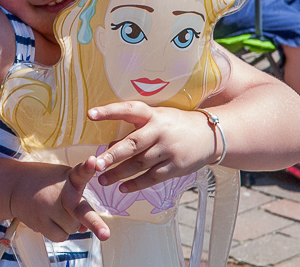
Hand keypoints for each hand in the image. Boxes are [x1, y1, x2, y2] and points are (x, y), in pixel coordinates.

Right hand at [10, 157, 109, 241]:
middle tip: (105, 234)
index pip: (80, 172)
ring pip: (73, 228)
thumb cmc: (47, 183)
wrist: (14, 185)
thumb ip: (78, 201)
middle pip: (80, 211)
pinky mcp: (40, 222)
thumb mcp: (64, 182)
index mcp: (69, 177)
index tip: (93, 161)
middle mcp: (60, 192)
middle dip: (94, 223)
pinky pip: (61, 236)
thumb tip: (84, 229)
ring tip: (58, 210)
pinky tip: (51, 219)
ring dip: (70, 224)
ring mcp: (49, 208)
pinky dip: (60, 232)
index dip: (88, 167)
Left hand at [88, 102, 216, 193]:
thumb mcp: (157, 119)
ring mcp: (168, 150)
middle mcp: (160, 131)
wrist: (209, 135)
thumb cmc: (175, 125)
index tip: (90, 114)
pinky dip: (136, 184)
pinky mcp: (176, 167)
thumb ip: (134, 131)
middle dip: (112, 155)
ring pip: (140, 164)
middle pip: (133, 144)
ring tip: (102, 180)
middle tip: (95, 164)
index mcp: (153, 115)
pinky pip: (152, 177)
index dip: (109, 111)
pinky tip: (123, 188)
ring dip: (119, 173)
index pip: (129, 110)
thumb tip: (109, 146)